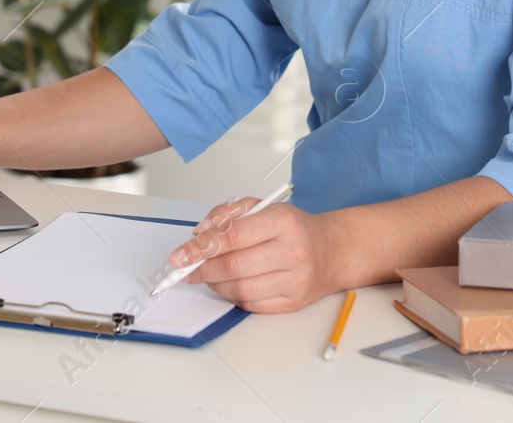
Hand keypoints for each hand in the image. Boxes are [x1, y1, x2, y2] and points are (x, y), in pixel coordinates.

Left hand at [168, 197, 344, 312]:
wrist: (333, 251)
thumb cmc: (295, 228)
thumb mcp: (264, 206)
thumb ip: (228, 214)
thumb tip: (199, 234)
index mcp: (283, 221)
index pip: (232, 236)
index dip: (200, 248)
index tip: (179, 255)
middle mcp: (292, 251)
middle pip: (234, 266)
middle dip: (203, 269)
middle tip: (186, 269)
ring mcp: (295, 280)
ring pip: (240, 289)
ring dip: (216, 284)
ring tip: (209, 275)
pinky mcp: (293, 302)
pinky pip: (252, 305)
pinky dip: (233, 296)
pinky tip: (230, 285)